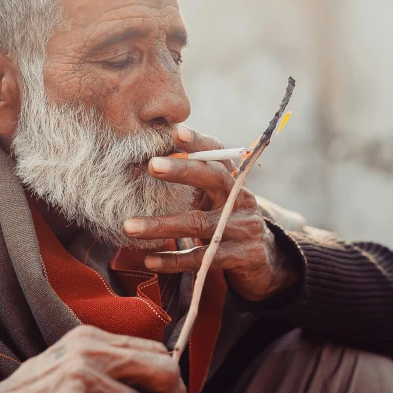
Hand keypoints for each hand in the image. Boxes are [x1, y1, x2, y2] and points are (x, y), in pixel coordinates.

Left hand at [123, 125, 298, 301]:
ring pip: (199, 224)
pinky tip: (149, 260)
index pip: (216, 154)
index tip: (176, 131)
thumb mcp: (213, 198)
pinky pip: (202, 258)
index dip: (198, 142)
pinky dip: (174, 260)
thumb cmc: (225, 220)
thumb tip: (142, 164)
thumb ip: (190, 181)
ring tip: (128, 226)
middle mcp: (240, 198)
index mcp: (231, 179)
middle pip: (213, 178)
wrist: (263, 260)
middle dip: (182, 169)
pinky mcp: (241, 257)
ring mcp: (243, 228)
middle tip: (151, 164)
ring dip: (161, 225)